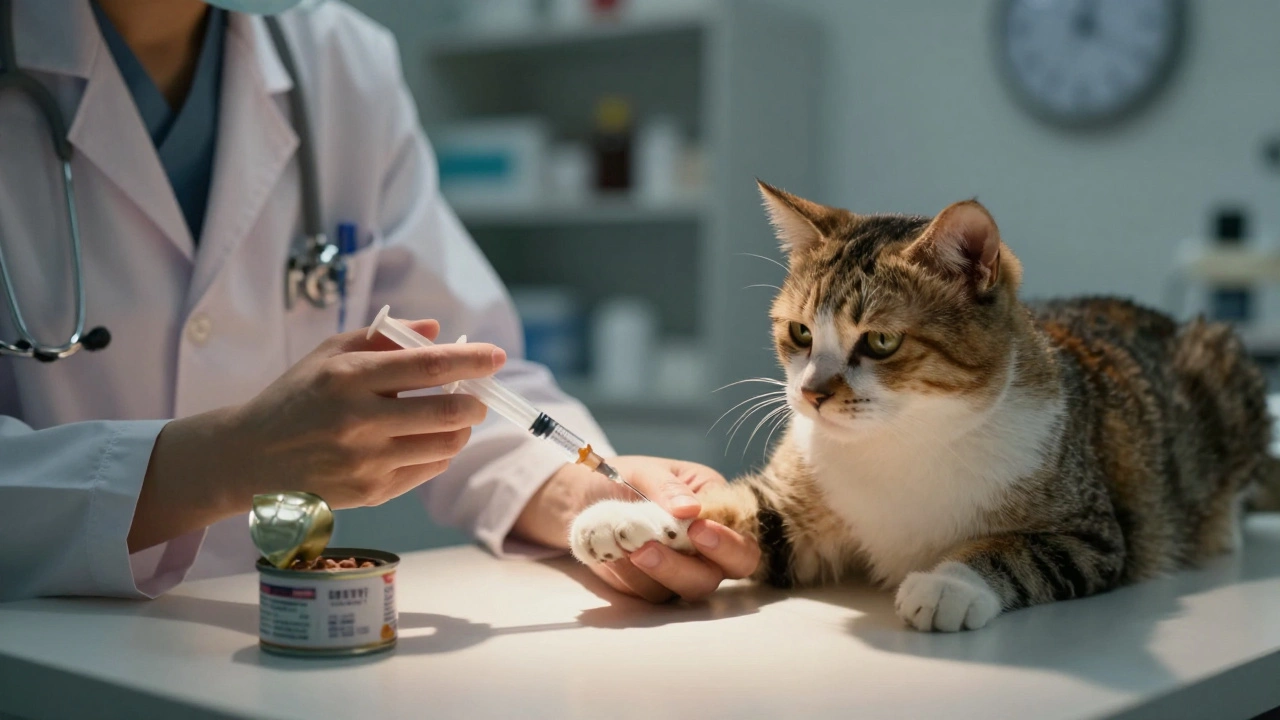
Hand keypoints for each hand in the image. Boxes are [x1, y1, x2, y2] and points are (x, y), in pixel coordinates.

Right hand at [129, 320, 504, 551]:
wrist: (250, 458)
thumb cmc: (295, 398)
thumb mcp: (328, 355)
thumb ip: (383, 336)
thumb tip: (436, 328)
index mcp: (347, 378)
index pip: (427, 366)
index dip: (470, 360)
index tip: (496, 355)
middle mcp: (358, 422)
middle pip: (447, 412)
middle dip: (474, 401)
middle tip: (475, 396)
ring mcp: (365, 462)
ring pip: (445, 445)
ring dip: (460, 429)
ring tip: (452, 417)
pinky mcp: (371, 493)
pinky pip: (428, 470)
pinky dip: (438, 453)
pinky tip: (424, 441)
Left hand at [589, 457, 760, 602]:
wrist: (583, 498)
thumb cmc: (624, 477)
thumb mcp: (645, 471)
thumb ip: (667, 487)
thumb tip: (691, 509)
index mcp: (717, 509)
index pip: (743, 537)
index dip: (728, 542)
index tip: (698, 530)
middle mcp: (707, 545)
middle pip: (724, 574)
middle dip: (689, 566)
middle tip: (649, 549)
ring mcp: (683, 570)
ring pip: (687, 588)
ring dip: (656, 570)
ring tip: (624, 545)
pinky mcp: (654, 586)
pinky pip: (650, 592)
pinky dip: (629, 573)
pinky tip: (612, 551)